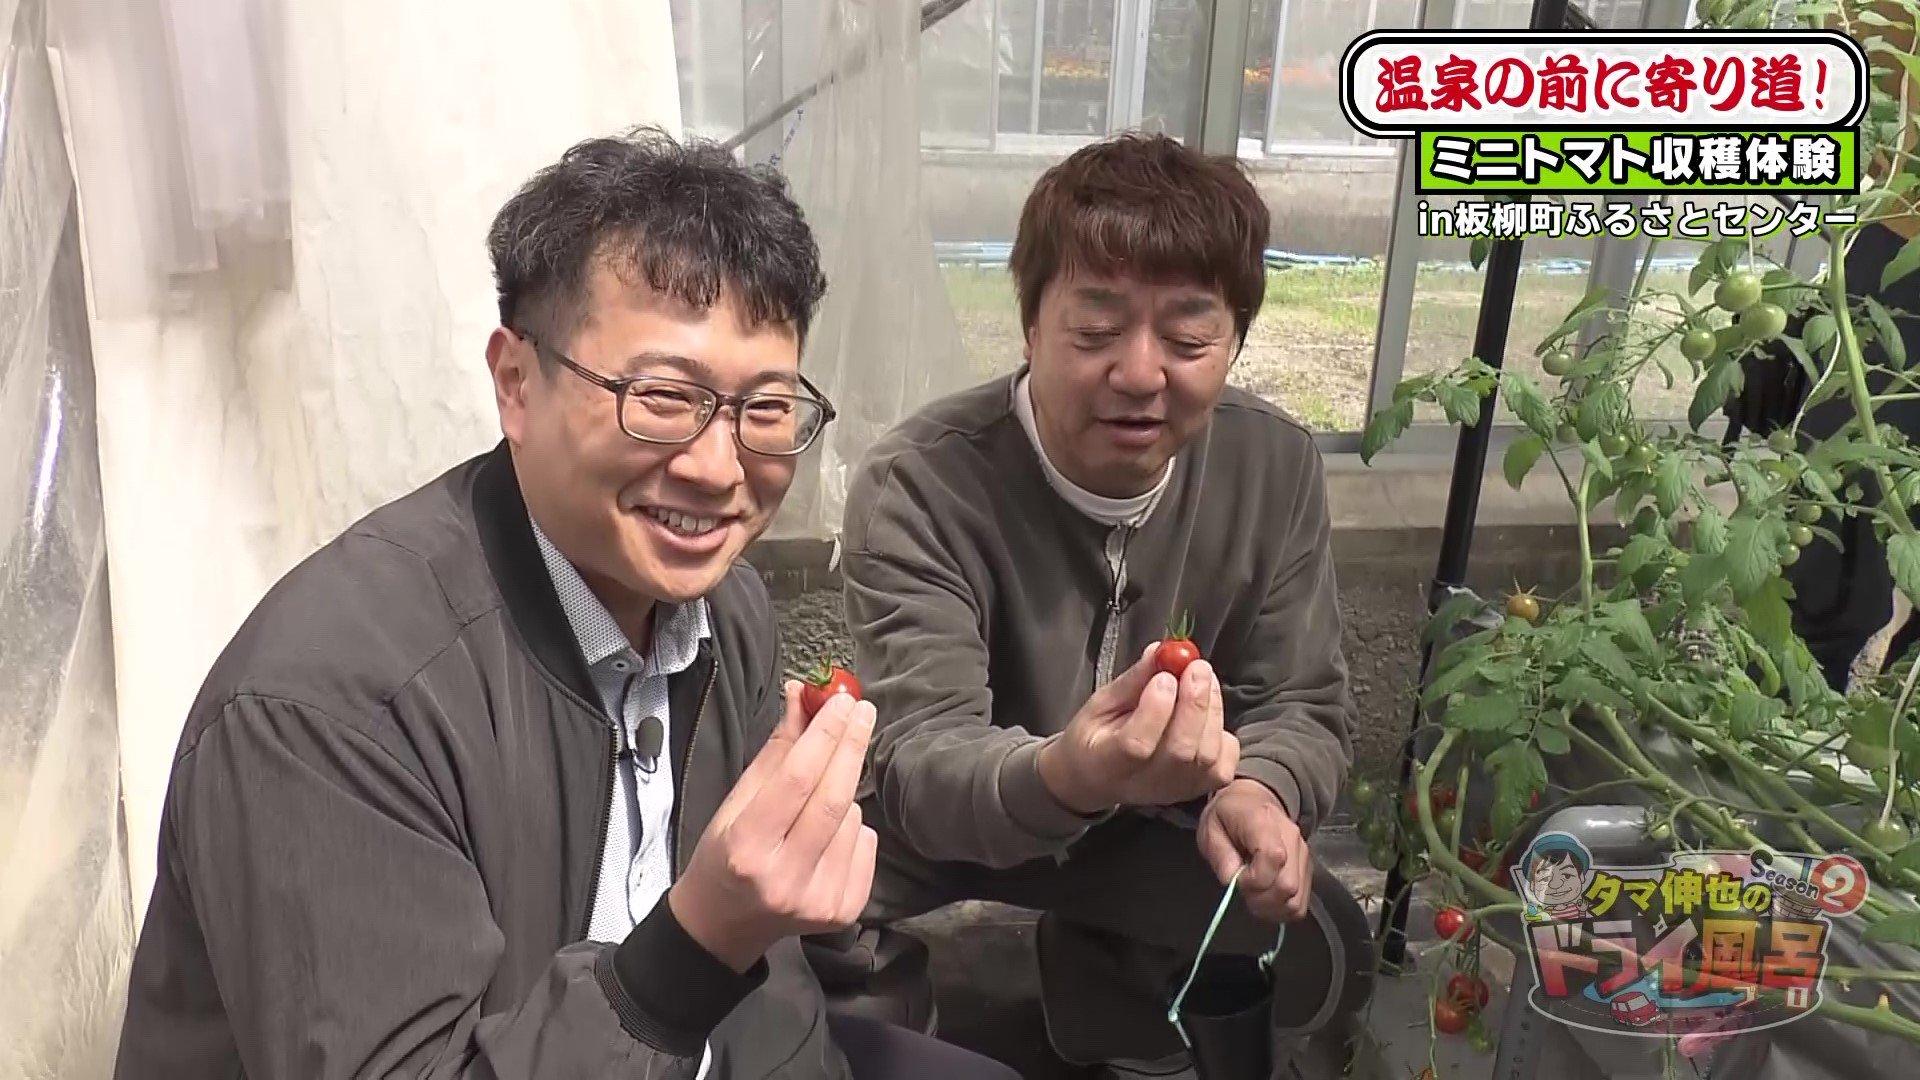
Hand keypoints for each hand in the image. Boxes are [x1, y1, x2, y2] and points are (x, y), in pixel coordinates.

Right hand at [668, 682, 878, 970]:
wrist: (724, 925)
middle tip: (860, 710)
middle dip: (850, 746)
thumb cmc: (724, 855)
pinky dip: (853, 826)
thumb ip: (775, 751)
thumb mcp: (735, 802)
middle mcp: (785, 878)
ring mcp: (819, 900)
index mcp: (747, 848)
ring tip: (816, 801)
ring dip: (843, 793)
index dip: (824, 735)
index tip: (843, 701)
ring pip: (852, 819)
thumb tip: (804, 697)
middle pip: (833, 799)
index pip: (797, 780)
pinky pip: (865, 844)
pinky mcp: (844, 912)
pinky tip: (827, 834)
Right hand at [1039, 643, 1238, 812]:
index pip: (1137, 745)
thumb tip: (1160, 651)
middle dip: (1194, 703)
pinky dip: (1222, 730)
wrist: (1100, 778)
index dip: (1156, 709)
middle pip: (1180, 750)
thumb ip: (1132, 681)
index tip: (1163, 677)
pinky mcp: (1200, 788)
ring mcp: (1176, 789)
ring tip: (1202, 678)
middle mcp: (1145, 784)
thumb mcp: (1100, 704)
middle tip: (1196, 667)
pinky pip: (1225, 759)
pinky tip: (1207, 712)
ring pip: (1207, 753)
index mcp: (1107, 763)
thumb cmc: (1097, 737)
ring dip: (1211, 708)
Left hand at [1197, 778, 1311, 922]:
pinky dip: (1282, 908)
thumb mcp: (1211, 829)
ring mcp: (1303, 854)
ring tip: (1253, 897)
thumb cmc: (1228, 815)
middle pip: (1288, 885)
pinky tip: (1266, 899)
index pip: (1273, 858)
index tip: (1236, 879)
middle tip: (1243, 892)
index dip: (1253, 880)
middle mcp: (1291, 838)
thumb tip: (1233, 882)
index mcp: (1264, 822)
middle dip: (1261, 899)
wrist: (1252, 801)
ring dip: (1271, 907)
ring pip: (1296, 899)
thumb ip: (1220, 856)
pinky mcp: (1307, 869)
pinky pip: (1301, 902)